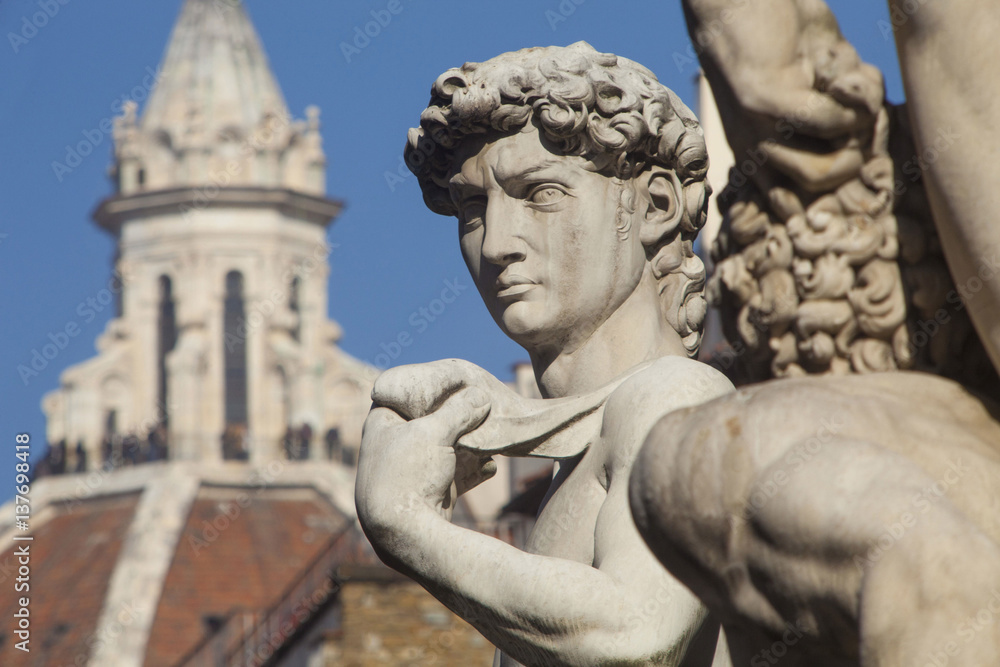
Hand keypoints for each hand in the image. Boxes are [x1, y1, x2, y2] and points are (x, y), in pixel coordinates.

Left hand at [355, 387, 491, 537]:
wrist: (408, 536)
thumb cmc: (410, 474)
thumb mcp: (435, 431)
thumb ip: (459, 410)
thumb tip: (481, 395)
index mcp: (382, 424)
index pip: (405, 394)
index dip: (430, 387)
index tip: (456, 383)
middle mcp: (394, 446)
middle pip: (431, 422)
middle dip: (458, 418)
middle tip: (483, 409)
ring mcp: (412, 471)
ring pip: (446, 449)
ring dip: (470, 445)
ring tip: (492, 438)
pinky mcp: (430, 493)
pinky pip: (455, 474)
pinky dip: (473, 470)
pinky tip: (491, 467)